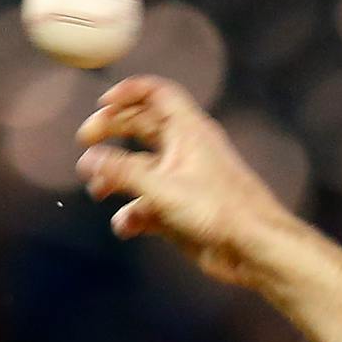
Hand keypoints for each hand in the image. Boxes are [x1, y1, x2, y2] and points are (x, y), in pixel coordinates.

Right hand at [74, 76, 293, 287]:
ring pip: (142, 170)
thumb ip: (122, 172)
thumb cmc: (220, 211)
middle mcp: (186, 151)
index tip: (103, 103)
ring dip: (117, 178)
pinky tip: (125, 226)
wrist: (255, 249)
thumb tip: (89, 159)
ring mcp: (184, 181)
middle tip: (86, 143)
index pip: (158, 94)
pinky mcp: (183, 210)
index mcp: (188, 132)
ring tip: (98, 191)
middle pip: (141, 127)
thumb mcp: (163, 188)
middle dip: (112, 132)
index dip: (130, 91)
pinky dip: (134, 213)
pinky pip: (150, 205)